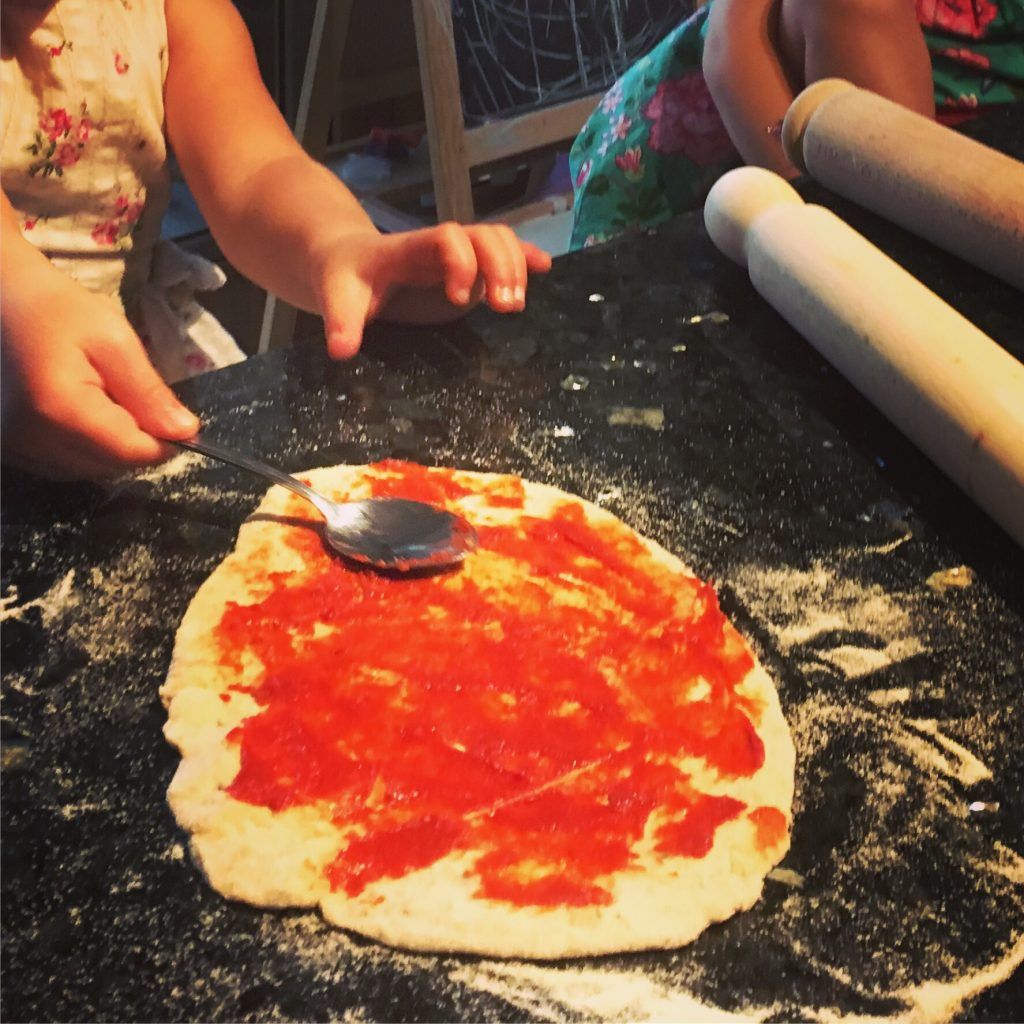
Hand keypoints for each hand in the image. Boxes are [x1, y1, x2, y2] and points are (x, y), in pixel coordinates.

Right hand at [1, 273, 200, 479]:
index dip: (163, 442)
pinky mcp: (8, 449)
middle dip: (134, 443)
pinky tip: (82, 414)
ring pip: (88, 471)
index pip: (131, 453)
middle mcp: (30, 439)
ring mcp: (14, 448)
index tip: (173, 420)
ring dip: (109, 447)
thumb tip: (186, 433)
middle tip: (131, 399)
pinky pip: (62, 466)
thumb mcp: (114, 340)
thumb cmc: (57, 310)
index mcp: (60, 409)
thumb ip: (149, 392)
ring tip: (102, 401)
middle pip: (110, 467)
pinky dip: (84, 449)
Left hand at [312, 222, 552, 358]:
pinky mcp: (467, 269)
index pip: (444, 237)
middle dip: (500, 265)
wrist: (346, 260)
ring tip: (514, 306)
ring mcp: (457, 256)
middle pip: (482, 234)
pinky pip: (500, 252)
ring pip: (497, 239)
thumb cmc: (343, 279)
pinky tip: (545, 266)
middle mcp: (439, 246)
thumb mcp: (336, 297)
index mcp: (408, 248)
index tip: (457, 297)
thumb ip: (341, 321)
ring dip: (515, 267)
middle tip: (505, 306)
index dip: (461, 260)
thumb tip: (341, 351)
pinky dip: (524, 256)